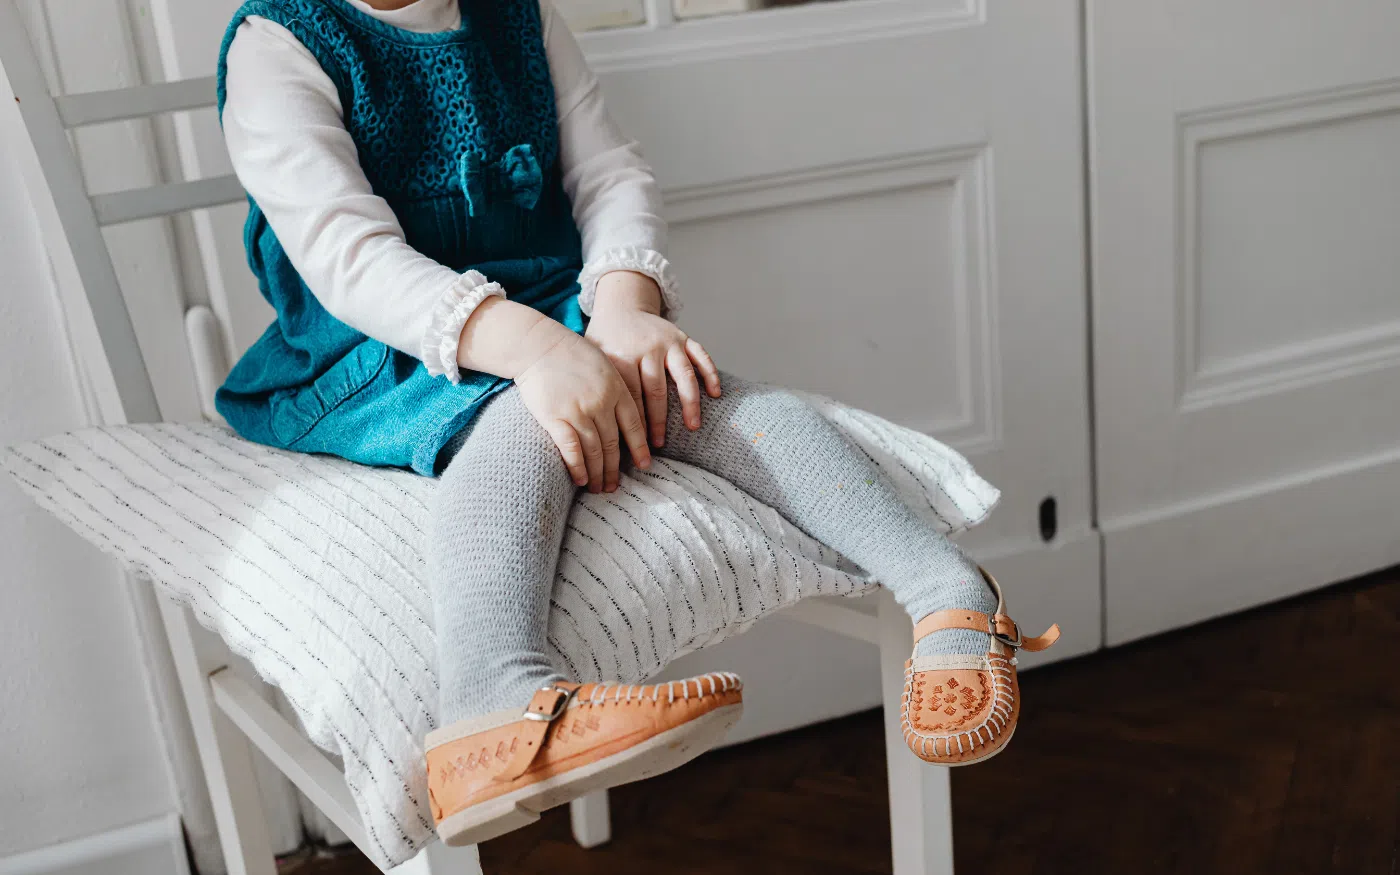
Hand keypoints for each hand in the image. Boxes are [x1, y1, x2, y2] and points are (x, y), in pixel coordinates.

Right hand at [514, 327, 649, 492]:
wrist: (539, 345)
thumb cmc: (571, 354)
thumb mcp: (604, 365)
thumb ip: (617, 389)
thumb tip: (625, 415)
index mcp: (617, 389)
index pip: (634, 425)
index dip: (640, 448)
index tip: (644, 465)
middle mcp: (601, 403)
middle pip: (614, 443)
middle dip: (615, 468)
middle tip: (615, 486)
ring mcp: (579, 411)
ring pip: (594, 450)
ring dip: (597, 473)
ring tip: (598, 488)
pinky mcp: (556, 418)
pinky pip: (571, 448)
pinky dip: (577, 466)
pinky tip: (581, 479)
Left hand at [585, 271, 720, 447]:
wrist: (620, 306)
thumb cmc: (604, 340)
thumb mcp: (592, 358)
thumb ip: (596, 385)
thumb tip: (591, 426)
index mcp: (622, 356)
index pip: (631, 397)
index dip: (635, 423)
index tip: (637, 445)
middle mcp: (647, 348)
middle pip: (656, 391)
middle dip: (658, 421)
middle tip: (659, 445)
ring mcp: (668, 341)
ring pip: (683, 376)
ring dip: (689, 403)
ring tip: (693, 426)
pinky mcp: (683, 336)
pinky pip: (701, 355)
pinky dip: (710, 373)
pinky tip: (715, 394)